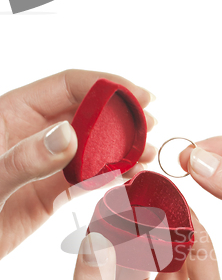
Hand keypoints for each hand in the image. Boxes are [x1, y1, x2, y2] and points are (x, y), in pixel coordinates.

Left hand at [0, 69, 156, 258]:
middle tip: (150, 125)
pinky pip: (84, 180)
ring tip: (146, 155)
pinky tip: (128, 178)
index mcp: (11, 114)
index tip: (139, 96)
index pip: (68, 86)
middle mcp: (31, 134)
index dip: (107, 85)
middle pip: (85, 114)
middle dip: (121, 116)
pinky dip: (108, 179)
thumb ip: (25, 158)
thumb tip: (70, 136)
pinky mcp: (48, 194)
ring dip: (120, 149)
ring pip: (89, 148)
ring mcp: (42, 164)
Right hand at [0, 216, 221, 279]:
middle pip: (182, 273)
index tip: (190, 217)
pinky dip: (116, 253)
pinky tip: (107, 231)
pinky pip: (121, 276)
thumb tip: (99, 239)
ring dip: (146, 242)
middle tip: (164, 201)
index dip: (205, 252)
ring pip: (150, 271)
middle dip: (177, 236)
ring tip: (137, 208)